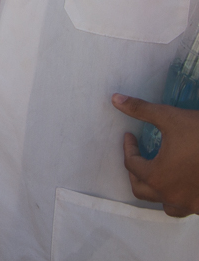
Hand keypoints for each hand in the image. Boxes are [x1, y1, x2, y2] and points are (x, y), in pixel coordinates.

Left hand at [113, 94, 198, 216]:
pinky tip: (182, 183)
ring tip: (157, 174)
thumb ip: (141, 110)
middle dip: (136, 172)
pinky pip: (187, 208)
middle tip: (138, 156)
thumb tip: (115, 99)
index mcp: (157, 177)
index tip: (130, 136)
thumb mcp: (170, 118)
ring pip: (165, 204)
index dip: (128, 148)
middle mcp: (170, 195)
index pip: (132, 164)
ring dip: (156, 191)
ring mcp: (190, 204)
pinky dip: (179, 198)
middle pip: (141, 189)